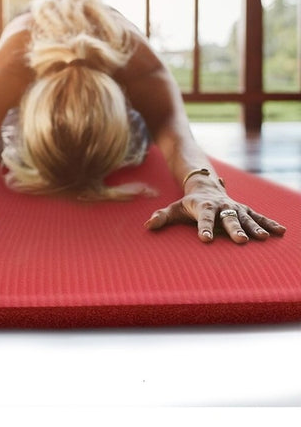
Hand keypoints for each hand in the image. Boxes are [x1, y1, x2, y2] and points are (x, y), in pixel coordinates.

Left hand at [144, 187, 285, 243]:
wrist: (206, 186)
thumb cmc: (187, 202)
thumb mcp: (173, 208)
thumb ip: (162, 216)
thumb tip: (147, 226)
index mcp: (202, 206)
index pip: (202, 218)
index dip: (203, 228)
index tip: (205, 239)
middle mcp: (221, 206)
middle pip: (227, 218)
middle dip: (233, 228)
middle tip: (240, 241)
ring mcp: (234, 207)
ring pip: (245, 217)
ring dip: (254, 227)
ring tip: (263, 238)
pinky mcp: (244, 209)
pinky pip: (258, 216)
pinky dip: (269, 223)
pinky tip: (280, 232)